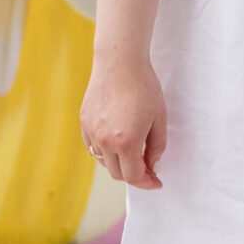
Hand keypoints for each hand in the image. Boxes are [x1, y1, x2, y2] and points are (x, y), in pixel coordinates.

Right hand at [80, 54, 166, 189]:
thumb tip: (152, 165)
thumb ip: (157, 147)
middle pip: (117, 173)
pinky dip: (104, 151)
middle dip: (134, 175)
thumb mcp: (159, 118)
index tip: (156, 181)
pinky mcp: (84, 121)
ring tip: (132, 154)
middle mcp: (105, 141)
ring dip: (118, 164)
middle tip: (147, 168)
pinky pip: (92, 146)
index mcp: (126, 142)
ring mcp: (92, 132)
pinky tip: (116, 142)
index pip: (134, 176)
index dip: (147, 182)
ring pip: (103, 162)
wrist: (119, 61)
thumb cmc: (144, 86)